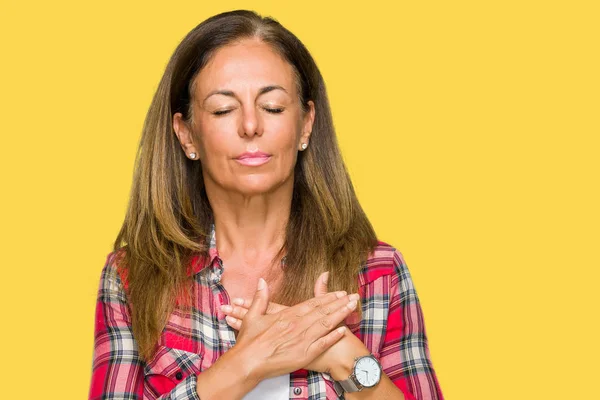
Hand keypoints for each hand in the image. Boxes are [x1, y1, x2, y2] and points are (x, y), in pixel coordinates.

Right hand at [228, 275, 359, 383]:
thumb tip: (262, 280)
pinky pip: (322, 344)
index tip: (339, 292)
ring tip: (353, 307)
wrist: (247, 363)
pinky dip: (333, 337)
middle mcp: (298, 325)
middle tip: (353, 296)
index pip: (312, 303)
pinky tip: (344, 331)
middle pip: (323, 312)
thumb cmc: (249, 342)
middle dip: (339, 303)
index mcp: (288, 315)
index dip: (327, 297)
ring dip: (341, 315)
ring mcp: (302, 340)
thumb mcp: (252, 316)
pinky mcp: (304, 355)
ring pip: (326, 325)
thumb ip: (260, 297)